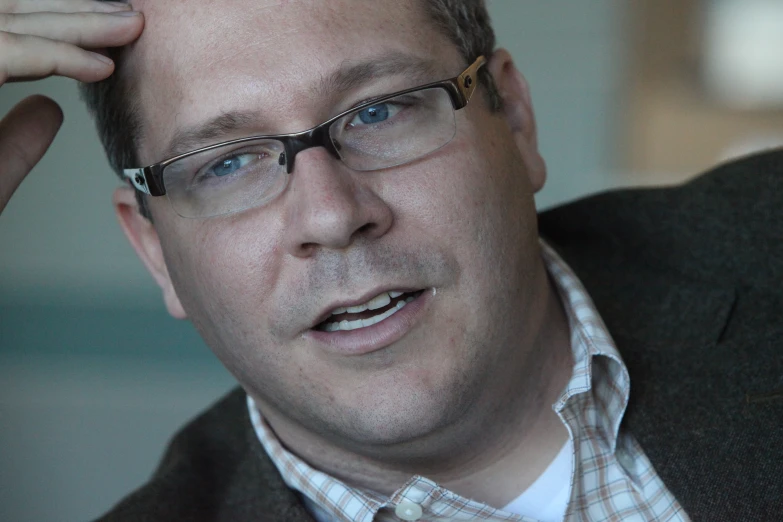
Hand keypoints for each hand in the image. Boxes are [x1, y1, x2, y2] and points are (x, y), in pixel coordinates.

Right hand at [0, 0, 143, 213]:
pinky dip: (54, 56)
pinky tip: (98, 66)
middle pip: (1, 13)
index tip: (106, 38)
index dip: (53, 26)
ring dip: (73, 22)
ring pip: (3, 21)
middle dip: (70, 12)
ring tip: (128, 27)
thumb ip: (14, 140)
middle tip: (128, 16)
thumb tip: (51, 108)